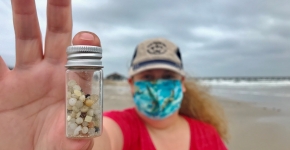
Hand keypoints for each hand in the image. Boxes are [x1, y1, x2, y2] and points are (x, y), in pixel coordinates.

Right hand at [0, 0, 99, 148]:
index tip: (86, 36)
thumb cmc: (57, 148)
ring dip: (23, 14)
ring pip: (25, 38)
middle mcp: (50, 74)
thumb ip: (75, 138)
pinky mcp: (0, 89)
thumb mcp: (68, 144)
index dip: (86, 45)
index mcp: (71, 85)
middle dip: (56, 11)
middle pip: (56, 35)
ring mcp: (24, 78)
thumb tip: (82, 137)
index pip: (83, 58)